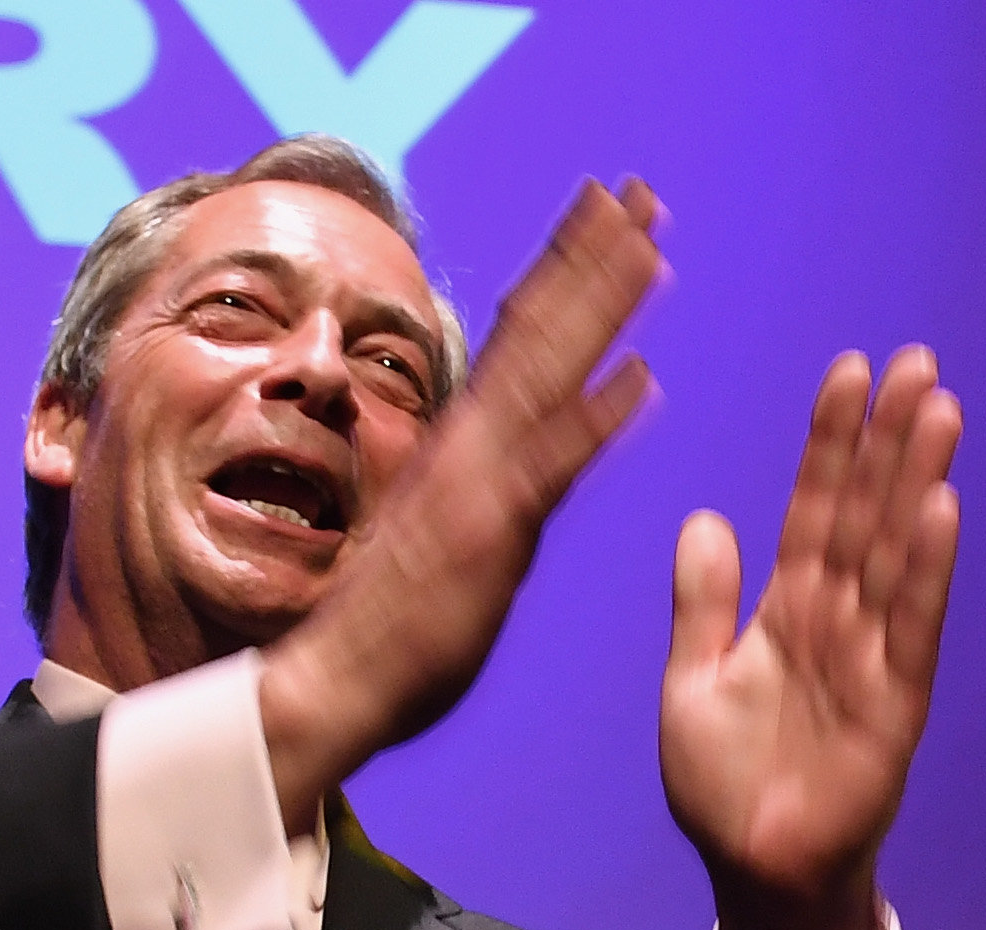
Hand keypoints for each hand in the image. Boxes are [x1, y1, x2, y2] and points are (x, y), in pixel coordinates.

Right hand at [262, 179, 666, 823]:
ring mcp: (480, 481)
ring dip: (600, 305)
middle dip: (593, 255)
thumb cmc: (386, 627)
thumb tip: (443, 439)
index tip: (605, 215)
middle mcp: (472, 444)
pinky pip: (552, 468)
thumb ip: (447, 481)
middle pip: (542, 328)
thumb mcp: (431, 534)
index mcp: (465, 444)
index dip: (564, 271)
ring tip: (651, 244)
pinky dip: (596, 423)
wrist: (334, 684)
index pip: (522, 337)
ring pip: (549, 372)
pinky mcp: (489, 531)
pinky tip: (643, 381)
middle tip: (644, 190)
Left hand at [666, 346, 966, 929]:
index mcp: (787, 612)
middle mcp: (838, 624)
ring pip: (898, 554)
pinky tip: (944, 509)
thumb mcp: (691, 682)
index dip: (831, 443)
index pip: (815, 509)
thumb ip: (702, 604)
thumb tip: (707, 520)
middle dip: (889, 440)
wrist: (754, 875)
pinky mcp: (894, 707)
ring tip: (939, 410)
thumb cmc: (724, 790)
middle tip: (917, 361)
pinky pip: (913, 626)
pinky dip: (929, 569)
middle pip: (867, 514)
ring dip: (918, 482)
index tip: (849, 372)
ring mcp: (871, 661)